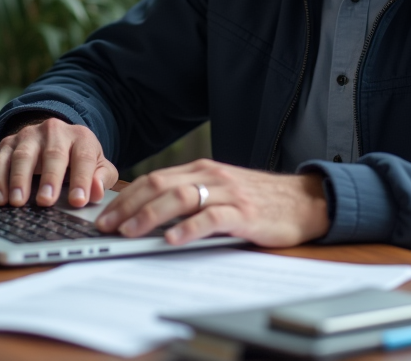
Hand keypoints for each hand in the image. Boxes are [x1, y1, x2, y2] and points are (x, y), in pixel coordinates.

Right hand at [0, 117, 118, 207]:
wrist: (54, 137)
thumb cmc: (77, 158)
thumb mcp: (97, 164)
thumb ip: (102, 178)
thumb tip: (97, 191)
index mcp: (81, 137)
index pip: (83, 157)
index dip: (82, 179)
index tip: (78, 201)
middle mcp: (55, 131)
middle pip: (53, 154)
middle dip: (49, 179)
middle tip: (46, 201)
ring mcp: (29, 135)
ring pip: (23, 155)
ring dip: (19, 180)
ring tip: (18, 202)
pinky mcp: (8, 142)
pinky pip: (0, 160)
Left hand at [95, 158, 328, 247]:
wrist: (304, 201)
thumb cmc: (260, 200)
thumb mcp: (221, 191)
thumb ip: (192, 198)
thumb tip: (150, 214)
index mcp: (201, 170)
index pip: (154, 179)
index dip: (126, 197)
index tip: (105, 216)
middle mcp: (211, 176)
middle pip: (160, 185)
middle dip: (129, 206)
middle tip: (107, 226)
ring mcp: (228, 193)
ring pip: (181, 198)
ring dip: (151, 215)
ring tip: (131, 232)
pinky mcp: (245, 213)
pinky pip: (212, 218)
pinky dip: (189, 228)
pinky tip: (173, 239)